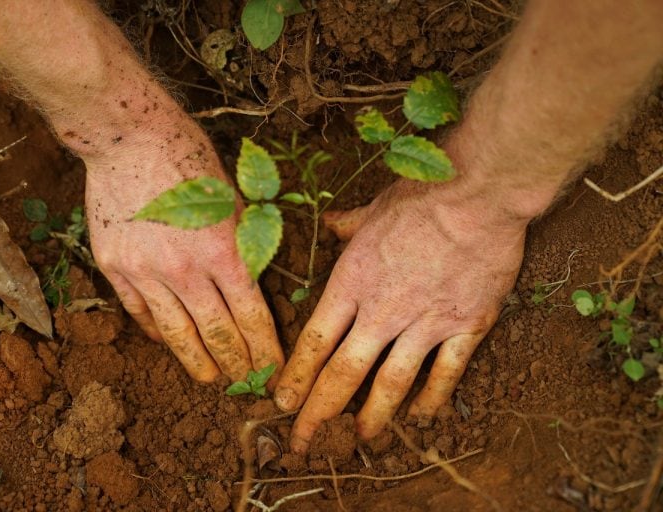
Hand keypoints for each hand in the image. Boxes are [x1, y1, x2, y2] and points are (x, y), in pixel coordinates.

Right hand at [83, 109, 283, 383]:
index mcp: (222, 250)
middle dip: (236, 363)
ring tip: (209, 379)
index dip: (265, 347)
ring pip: (176, 331)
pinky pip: (140, 311)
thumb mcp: (231, 197)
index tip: (273, 368)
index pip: (251, 315)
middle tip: (246, 384)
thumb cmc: (188, 157)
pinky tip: (167, 342)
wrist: (128, 137)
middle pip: (216, 332)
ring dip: (196, 360)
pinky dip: (156, 330)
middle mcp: (184, 269)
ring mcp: (145, 271)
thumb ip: (240, 243)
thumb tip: (248, 281)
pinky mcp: (115, 267)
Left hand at [274, 177, 526, 452]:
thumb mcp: (372, 208)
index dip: (297, 376)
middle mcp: (383, 310)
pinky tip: (421, 416)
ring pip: (391, 382)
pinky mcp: (466, 325)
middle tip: (304, 442)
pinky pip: (446, 372)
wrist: (479, 194)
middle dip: (319, 412)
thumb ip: (348, 226)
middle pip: (344, 372)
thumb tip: (330, 224)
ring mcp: (425, 322)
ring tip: (359, 439)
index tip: (283, 402)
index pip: (315, 341)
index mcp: (353, 282)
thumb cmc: (421, 196)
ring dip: (373, 415)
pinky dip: (432, 398)